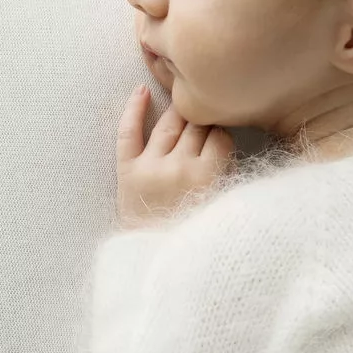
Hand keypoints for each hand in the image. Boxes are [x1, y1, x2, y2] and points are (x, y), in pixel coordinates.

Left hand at [116, 86, 235, 229]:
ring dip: (180, 112)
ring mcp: (150, 166)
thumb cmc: (193, 235)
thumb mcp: (222, 207)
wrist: (155, 261)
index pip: (220, 137)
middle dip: (203, 122)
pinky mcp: (126, 170)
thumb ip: (227, 175)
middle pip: (196, 127)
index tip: (220, 142)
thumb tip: (225, 140)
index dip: (222, 136)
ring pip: (169, 124)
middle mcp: (178, 167)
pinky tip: (142, 91)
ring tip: (186, 105)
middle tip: (204, 123)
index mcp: (207, 177)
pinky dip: (133, 109)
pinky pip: (128, 132)